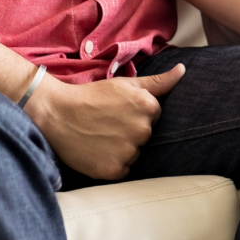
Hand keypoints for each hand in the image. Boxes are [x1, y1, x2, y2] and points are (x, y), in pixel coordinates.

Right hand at [26, 64, 183, 181]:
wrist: (57, 114)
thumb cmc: (91, 97)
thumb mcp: (125, 84)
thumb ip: (158, 81)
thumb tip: (183, 70)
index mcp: (148, 106)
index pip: (154, 116)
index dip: (136, 114)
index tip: (118, 112)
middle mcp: (142, 129)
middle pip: (145, 136)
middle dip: (130, 131)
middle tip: (107, 124)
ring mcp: (128, 151)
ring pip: (135, 153)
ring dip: (122, 149)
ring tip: (101, 136)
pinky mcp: (114, 170)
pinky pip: (123, 169)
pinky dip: (112, 163)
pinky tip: (98, 151)